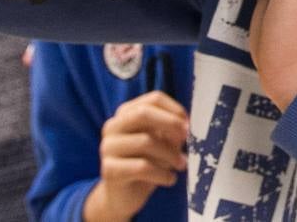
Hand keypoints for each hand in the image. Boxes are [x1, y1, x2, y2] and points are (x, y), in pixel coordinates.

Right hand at [83, 90, 188, 221]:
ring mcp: (108, 147)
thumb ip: (170, 130)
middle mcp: (113, 125)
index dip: (174, 109)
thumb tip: (185, 125)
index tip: (188, 124)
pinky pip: (142, 167)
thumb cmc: (146, 163)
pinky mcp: (109, 170)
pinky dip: (162, 173)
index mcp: (127, 113)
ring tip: (181, 165)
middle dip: (170, 124)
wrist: (124, 197)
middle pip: (143, 113)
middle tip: (186, 138)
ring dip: (170, 154)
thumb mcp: (160, 142)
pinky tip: (170, 179)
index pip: (153, 99)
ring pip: (145, 141)